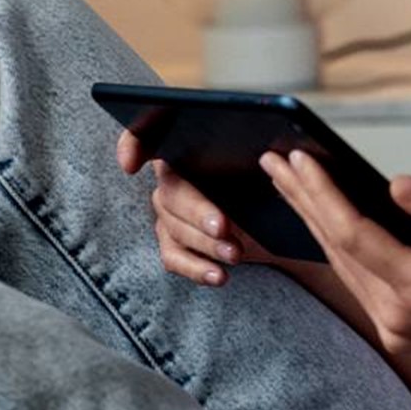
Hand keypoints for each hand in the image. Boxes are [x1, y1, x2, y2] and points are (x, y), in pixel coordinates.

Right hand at [116, 127, 271, 286]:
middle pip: (172, 192)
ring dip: (206, 244)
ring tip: (235, 253)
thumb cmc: (268, 176)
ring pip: (175, 228)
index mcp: (191, 144)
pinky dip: (197, 268)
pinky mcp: (173, 243)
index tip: (131, 164)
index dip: (133, 145)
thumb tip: (274, 149)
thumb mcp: (270, 161)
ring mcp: (168, 213)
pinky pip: (175, 258)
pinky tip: (218, 275)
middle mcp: (172, 177)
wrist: (279, 214)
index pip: (150, 134)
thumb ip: (263, 151)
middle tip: (223, 226)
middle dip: (198, 211)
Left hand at [261, 148, 410, 365]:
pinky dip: (340, 244)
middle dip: (304, 201)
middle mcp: (398, 318)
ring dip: (316, 221)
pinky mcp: (402, 330)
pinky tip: (328, 219)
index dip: (322, 192)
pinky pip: (361, 279)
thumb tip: (394, 182)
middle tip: (272, 159)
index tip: (299, 156)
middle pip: (337, 249)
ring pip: (344, 265)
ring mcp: (397, 329)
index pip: (353, 234)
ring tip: (291, 182)